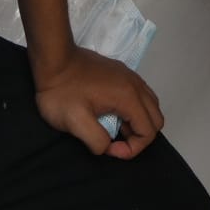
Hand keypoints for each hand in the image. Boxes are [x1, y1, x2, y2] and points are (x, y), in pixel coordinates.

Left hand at [34, 43, 163, 156]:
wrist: (53, 60)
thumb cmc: (62, 92)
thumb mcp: (74, 123)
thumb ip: (97, 140)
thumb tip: (107, 145)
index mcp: (129, 97)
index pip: (149, 132)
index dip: (132, 148)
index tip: (109, 149)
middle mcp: (135, 85)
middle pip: (156, 119)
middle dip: (139, 137)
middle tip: (115, 140)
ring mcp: (129, 76)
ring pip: (150, 106)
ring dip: (137, 123)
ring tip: (113, 128)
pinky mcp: (121, 73)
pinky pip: (140, 95)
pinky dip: (134, 110)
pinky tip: (111, 113)